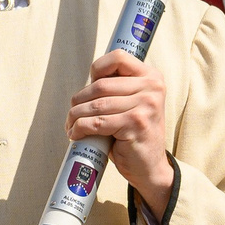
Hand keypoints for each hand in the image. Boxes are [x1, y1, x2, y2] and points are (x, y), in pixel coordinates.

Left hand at [68, 50, 173, 210]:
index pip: (117, 58)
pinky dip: (80, 128)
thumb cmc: (134, 134)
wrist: (150, 166)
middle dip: (79, 101)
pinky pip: (96, 122)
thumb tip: (87, 80)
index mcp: (151, 77)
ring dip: (75, 116)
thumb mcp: (132, 103)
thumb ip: (118, 88)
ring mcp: (146, 105)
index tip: (89, 86)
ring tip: (71, 125)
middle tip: (72, 115)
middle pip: (100, 85)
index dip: (97, 70)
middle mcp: (152, 88)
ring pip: (95, 104)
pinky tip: (76, 134)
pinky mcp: (135, 124)